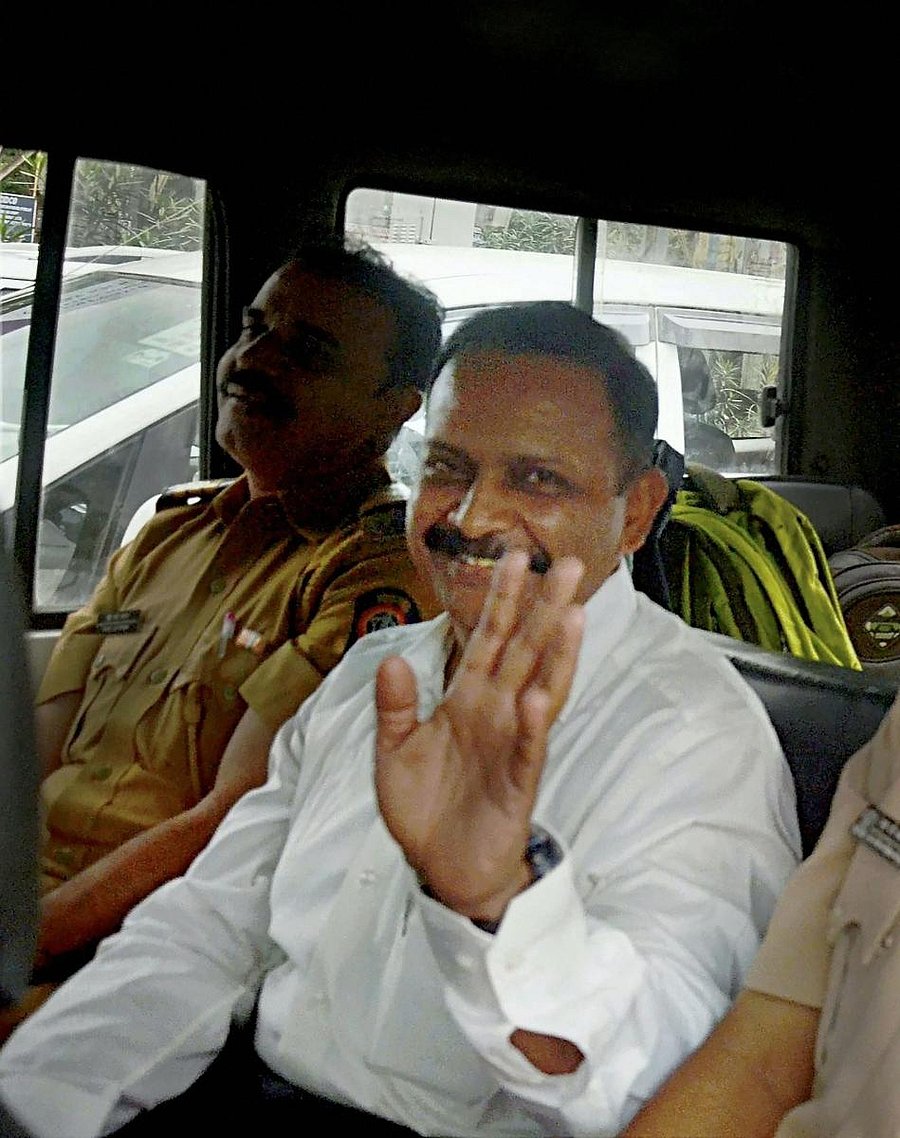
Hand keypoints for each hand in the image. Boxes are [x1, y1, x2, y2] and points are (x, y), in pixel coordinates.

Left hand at [374, 551, 584, 921]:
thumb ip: (395, 706)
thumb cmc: (424, 808)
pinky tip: (535, 696)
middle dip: (544, 608)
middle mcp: (494, 713)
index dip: (502, 598)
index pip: (489, 638)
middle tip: (569, 565)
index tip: (516, 556)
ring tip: (572, 615)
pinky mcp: (516, 784)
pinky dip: (530, 723)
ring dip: (556, 654)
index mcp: (467, 699)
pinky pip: (526, 748)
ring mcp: (509, 745)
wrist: (440, 870)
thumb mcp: (394, 752)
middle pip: (525, 651)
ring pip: (539, 689)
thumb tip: (393, 659)